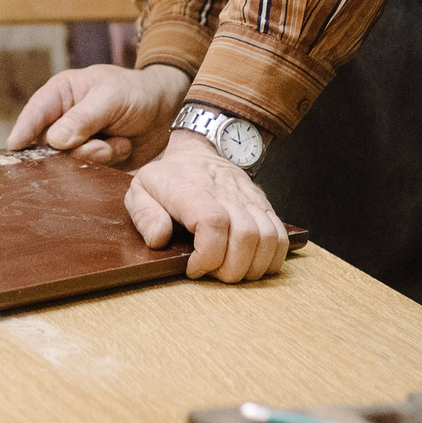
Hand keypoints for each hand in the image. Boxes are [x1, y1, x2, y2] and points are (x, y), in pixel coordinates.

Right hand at [7, 62, 190, 166]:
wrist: (169, 112)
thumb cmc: (137, 93)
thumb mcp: (112, 96)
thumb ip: (84, 117)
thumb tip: (53, 140)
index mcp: (62, 95)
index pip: (35, 112)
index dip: (24, 129)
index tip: (15, 147)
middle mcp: (63, 121)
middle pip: (47, 145)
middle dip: (72, 150)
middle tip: (99, 146)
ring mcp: (77, 143)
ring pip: (67, 162)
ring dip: (94, 157)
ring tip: (118, 144)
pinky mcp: (92, 162)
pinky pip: (87, 173)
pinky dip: (107, 164)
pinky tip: (122, 148)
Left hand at [124, 131, 291, 282]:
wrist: (200, 150)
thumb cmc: (169, 176)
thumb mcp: (141, 188)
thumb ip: (144, 214)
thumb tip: (159, 239)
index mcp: (192, 190)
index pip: (213, 222)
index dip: (208, 255)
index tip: (193, 268)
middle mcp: (227, 193)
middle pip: (246, 236)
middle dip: (230, 268)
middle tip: (212, 272)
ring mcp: (249, 199)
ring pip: (268, 238)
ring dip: (252, 266)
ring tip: (229, 270)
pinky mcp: (264, 205)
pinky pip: (280, 236)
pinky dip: (271, 258)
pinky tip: (251, 265)